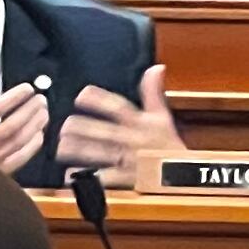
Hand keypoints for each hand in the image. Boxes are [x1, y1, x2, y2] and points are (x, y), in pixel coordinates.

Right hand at [0, 80, 49, 176]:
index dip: (14, 97)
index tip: (27, 89)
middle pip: (13, 123)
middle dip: (30, 109)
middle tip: (41, 99)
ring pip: (20, 139)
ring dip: (34, 125)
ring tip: (44, 112)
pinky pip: (20, 158)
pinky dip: (32, 146)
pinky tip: (39, 136)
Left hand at [59, 66, 185, 174]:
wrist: (186, 177)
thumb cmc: (169, 146)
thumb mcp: (163, 117)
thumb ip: (153, 92)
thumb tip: (155, 68)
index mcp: (141, 122)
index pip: (119, 107)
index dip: (99, 100)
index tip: (82, 95)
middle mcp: (133, 140)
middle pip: (105, 131)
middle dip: (83, 128)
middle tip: (65, 125)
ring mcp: (129, 160)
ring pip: (101, 153)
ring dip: (80, 150)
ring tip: (62, 147)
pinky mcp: (128, 179)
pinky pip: (105, 178)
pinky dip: (88, 177)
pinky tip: (72, 174)